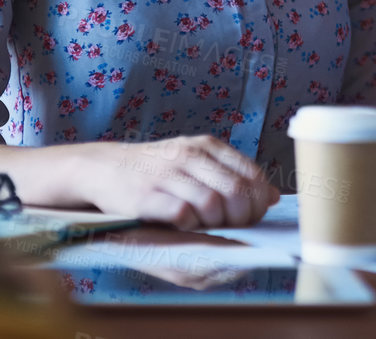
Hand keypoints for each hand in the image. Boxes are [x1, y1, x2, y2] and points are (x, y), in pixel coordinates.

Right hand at [68, 135, 279, 229]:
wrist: (103, 167)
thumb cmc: (156, 170)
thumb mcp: (197, 162)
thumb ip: (233, 176)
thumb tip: (272, 196)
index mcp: (208, 147)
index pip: (250, 173)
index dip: (259, 200)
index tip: (256, 215)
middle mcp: (190, 156)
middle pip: (235, 190)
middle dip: (242, 216)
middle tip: (235, 228)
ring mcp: (167, 174)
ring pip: (212, 203)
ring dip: (216, 223)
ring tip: (208, 228)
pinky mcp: (146, 196)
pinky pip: (182, 214)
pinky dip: (189, 226)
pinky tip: (184, 227)